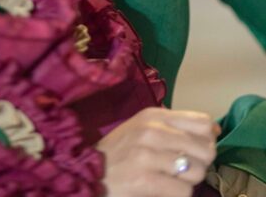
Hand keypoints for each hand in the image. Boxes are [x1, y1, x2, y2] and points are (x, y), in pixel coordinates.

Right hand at [96, 107, 219, 196]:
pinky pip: (183, 191)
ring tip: (172, 180)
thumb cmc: (121, 150)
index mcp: (154, 115)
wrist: (89, 170)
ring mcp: (147, 155)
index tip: (197, 149)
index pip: (202, 122)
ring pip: (197, 171)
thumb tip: (215, 130)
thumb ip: (176, 126)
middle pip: (205, 149)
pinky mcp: (144, 180)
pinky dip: (179, 194)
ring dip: (189, 181)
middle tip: (184, 169)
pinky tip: (164, 190)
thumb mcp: (143, 128)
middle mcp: (152, 130)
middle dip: (200, 164)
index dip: (207, 139)